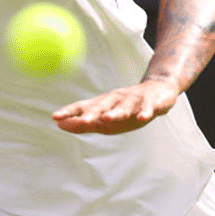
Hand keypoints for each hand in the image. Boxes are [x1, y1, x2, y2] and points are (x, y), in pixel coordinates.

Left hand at [53, 79, 179, 133]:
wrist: (158, 90)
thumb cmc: (126, 108)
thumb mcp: (104, 119)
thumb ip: (83, 123)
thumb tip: (59, 125)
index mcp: (103, 104)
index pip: (83, 107)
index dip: (69, 112)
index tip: (55, 117)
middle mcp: (115, 99)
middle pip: (102, 106)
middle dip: (91, 114)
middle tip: (81, 121)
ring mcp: (133, 99)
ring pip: (124, 106)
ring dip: (116, 112)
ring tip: (107, 119)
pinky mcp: (151, 102)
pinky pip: (147, 108)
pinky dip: (145, 112)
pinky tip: (142, 118)